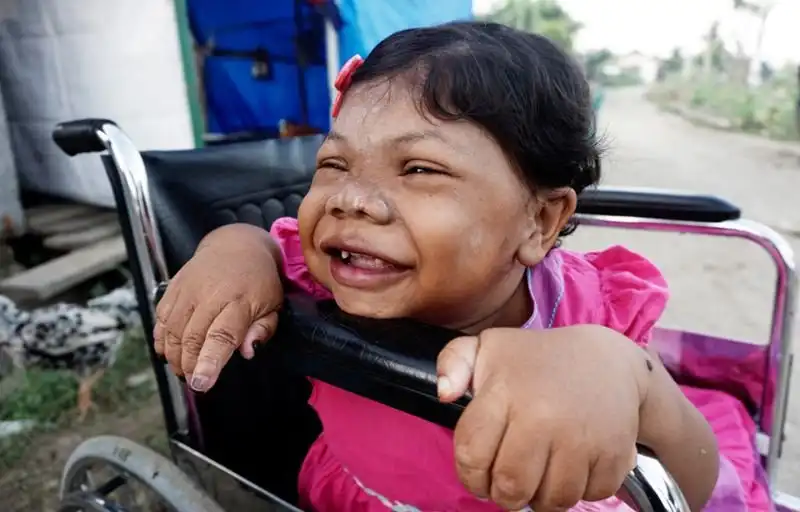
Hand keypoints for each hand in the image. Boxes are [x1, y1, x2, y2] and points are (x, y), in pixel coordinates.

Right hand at [154, 224, 283, 391]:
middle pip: (192, 338)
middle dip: (190, 365)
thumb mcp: (274, 304)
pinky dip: (161, 340)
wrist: (236, 245)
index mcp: (239, 300)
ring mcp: (188, 289)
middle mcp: (209, 294)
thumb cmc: (260, 281)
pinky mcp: (173, 287)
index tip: (201, 384)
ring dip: (174, 356)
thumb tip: (248, 352)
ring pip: (172, 331)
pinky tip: (169, 352)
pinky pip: (161, 318)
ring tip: (184, 371)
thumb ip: (263, 329)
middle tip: (195, 383)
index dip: (209, 362)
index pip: (222, 335)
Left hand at [437, 326, 652, 510]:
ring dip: (541, 497)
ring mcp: (581, 437)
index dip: (469, 474)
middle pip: (511, 487)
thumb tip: (444, 394)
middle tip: (508, 483)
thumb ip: (453, 362)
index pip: (471, 455)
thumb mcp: (489, 347)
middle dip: (503, 495)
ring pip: (551, 500)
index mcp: (505, 393)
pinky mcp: (614, 454)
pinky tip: (570, 468)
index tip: (478, 472)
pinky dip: (578, 491)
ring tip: (539, 476)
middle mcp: (543, 417)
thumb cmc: (538, 359)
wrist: (610, 361)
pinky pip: (589, 496)